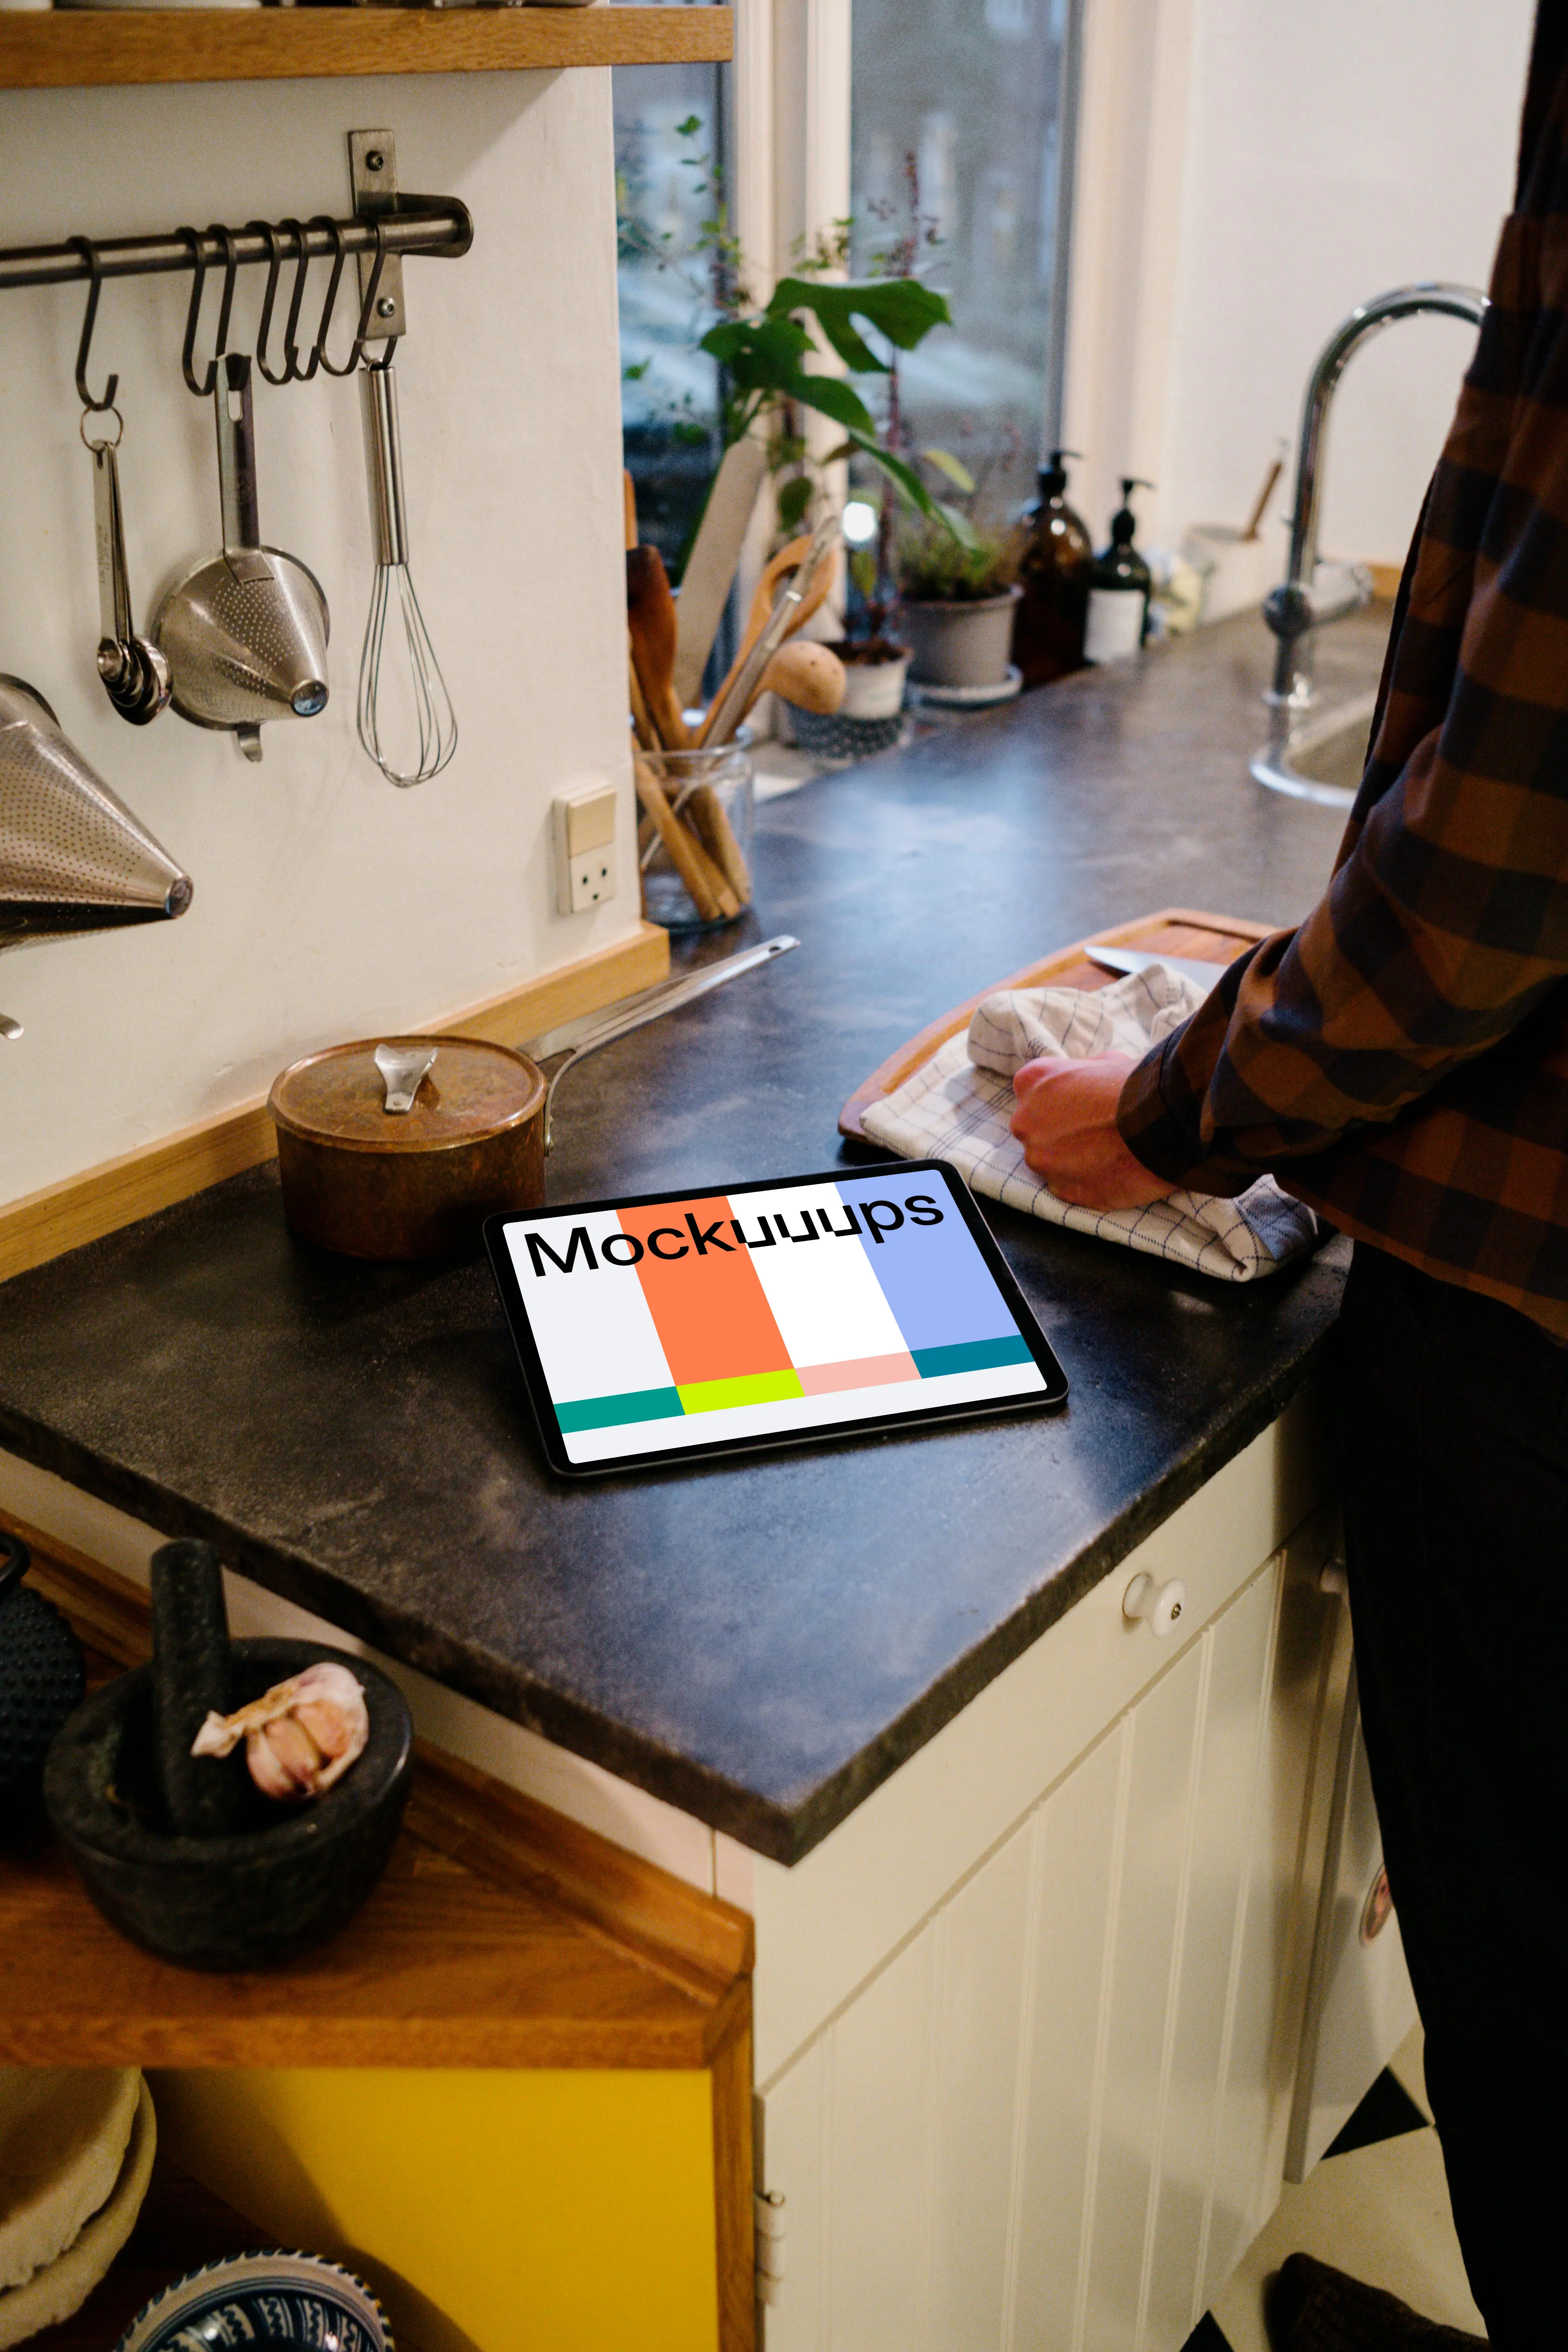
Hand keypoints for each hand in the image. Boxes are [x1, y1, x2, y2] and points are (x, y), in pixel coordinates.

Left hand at [1009, 1053, 1178, 1207]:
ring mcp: (1042, 1161)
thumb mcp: (1106, 1061)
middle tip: (1095, 1130)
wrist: (1163, 1122)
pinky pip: (1069, 1186)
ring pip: (1050, 1162)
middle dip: (1059, 1131)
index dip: (1060, 1099)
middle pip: (1035, 1129)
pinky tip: (1113, 1170)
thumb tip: (1086, 1081)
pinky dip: (1087, 1181)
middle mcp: (1025, 1122)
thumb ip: (1082, 1073)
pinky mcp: (1063, 1190)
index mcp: (1031, 1081)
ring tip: (1108, 1152)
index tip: (1081, 1104)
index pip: (1033, 1091)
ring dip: (1072, 1159)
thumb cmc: (1136, 1086)